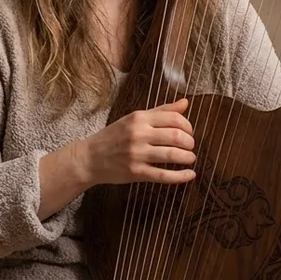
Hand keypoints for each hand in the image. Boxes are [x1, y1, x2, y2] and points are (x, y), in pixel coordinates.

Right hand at [74, 98, 197, 185]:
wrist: (89, 158)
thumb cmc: (113, 137)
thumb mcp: (134, 119)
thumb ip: (161, 111)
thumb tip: (185, 103)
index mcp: (139, 118)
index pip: (174, 118)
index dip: (188, 126)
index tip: (189, 132)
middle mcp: (138, 134)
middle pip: (176, 136)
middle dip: (190, 142)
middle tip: (190, 146)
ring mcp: (137, 154)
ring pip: (172, 155)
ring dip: (188, 157)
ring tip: (190, 158)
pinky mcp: (136, 173)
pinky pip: (164, 176)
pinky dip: (181, 176)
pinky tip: (190, 175)